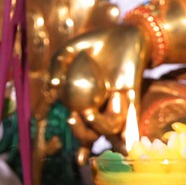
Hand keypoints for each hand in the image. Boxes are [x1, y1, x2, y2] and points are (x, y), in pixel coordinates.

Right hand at [61, 22, 146, 142]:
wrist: (126, 32)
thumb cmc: (97, 41)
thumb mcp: (70, 49)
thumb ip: (57, 64)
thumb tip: (53, 87)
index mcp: (81, 99)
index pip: (73, 122)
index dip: (70, 140)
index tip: (66, 152)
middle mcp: (98, 106)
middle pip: (90, 134)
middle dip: (81, 134)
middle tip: (74, 118)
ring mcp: (115, 104)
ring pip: (108, 129)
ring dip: (100, 124)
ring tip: (95, 108)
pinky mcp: (132, 97)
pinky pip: (131, 119)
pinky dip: (130, 135)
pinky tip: (128, 146)